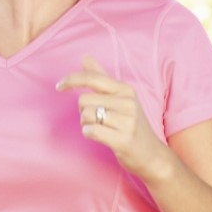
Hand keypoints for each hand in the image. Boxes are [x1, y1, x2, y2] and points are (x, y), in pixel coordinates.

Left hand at [56, 56, 169, 181]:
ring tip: (100, 129)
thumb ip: (102, 77)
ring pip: (86, 116)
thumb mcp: (120, 98)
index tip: (59, 86)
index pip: (93, 78)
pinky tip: (100, 136)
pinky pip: (91, 131)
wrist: (151, 154)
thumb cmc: (131, 124)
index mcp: (126, 90)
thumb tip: (86, 57)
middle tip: (96, 120)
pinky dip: (89, 134)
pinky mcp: (123, 139)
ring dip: (86, 124)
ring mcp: (127, 121)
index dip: (72, 80)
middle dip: (83, 112)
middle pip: (84, 100)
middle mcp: (128, 102)